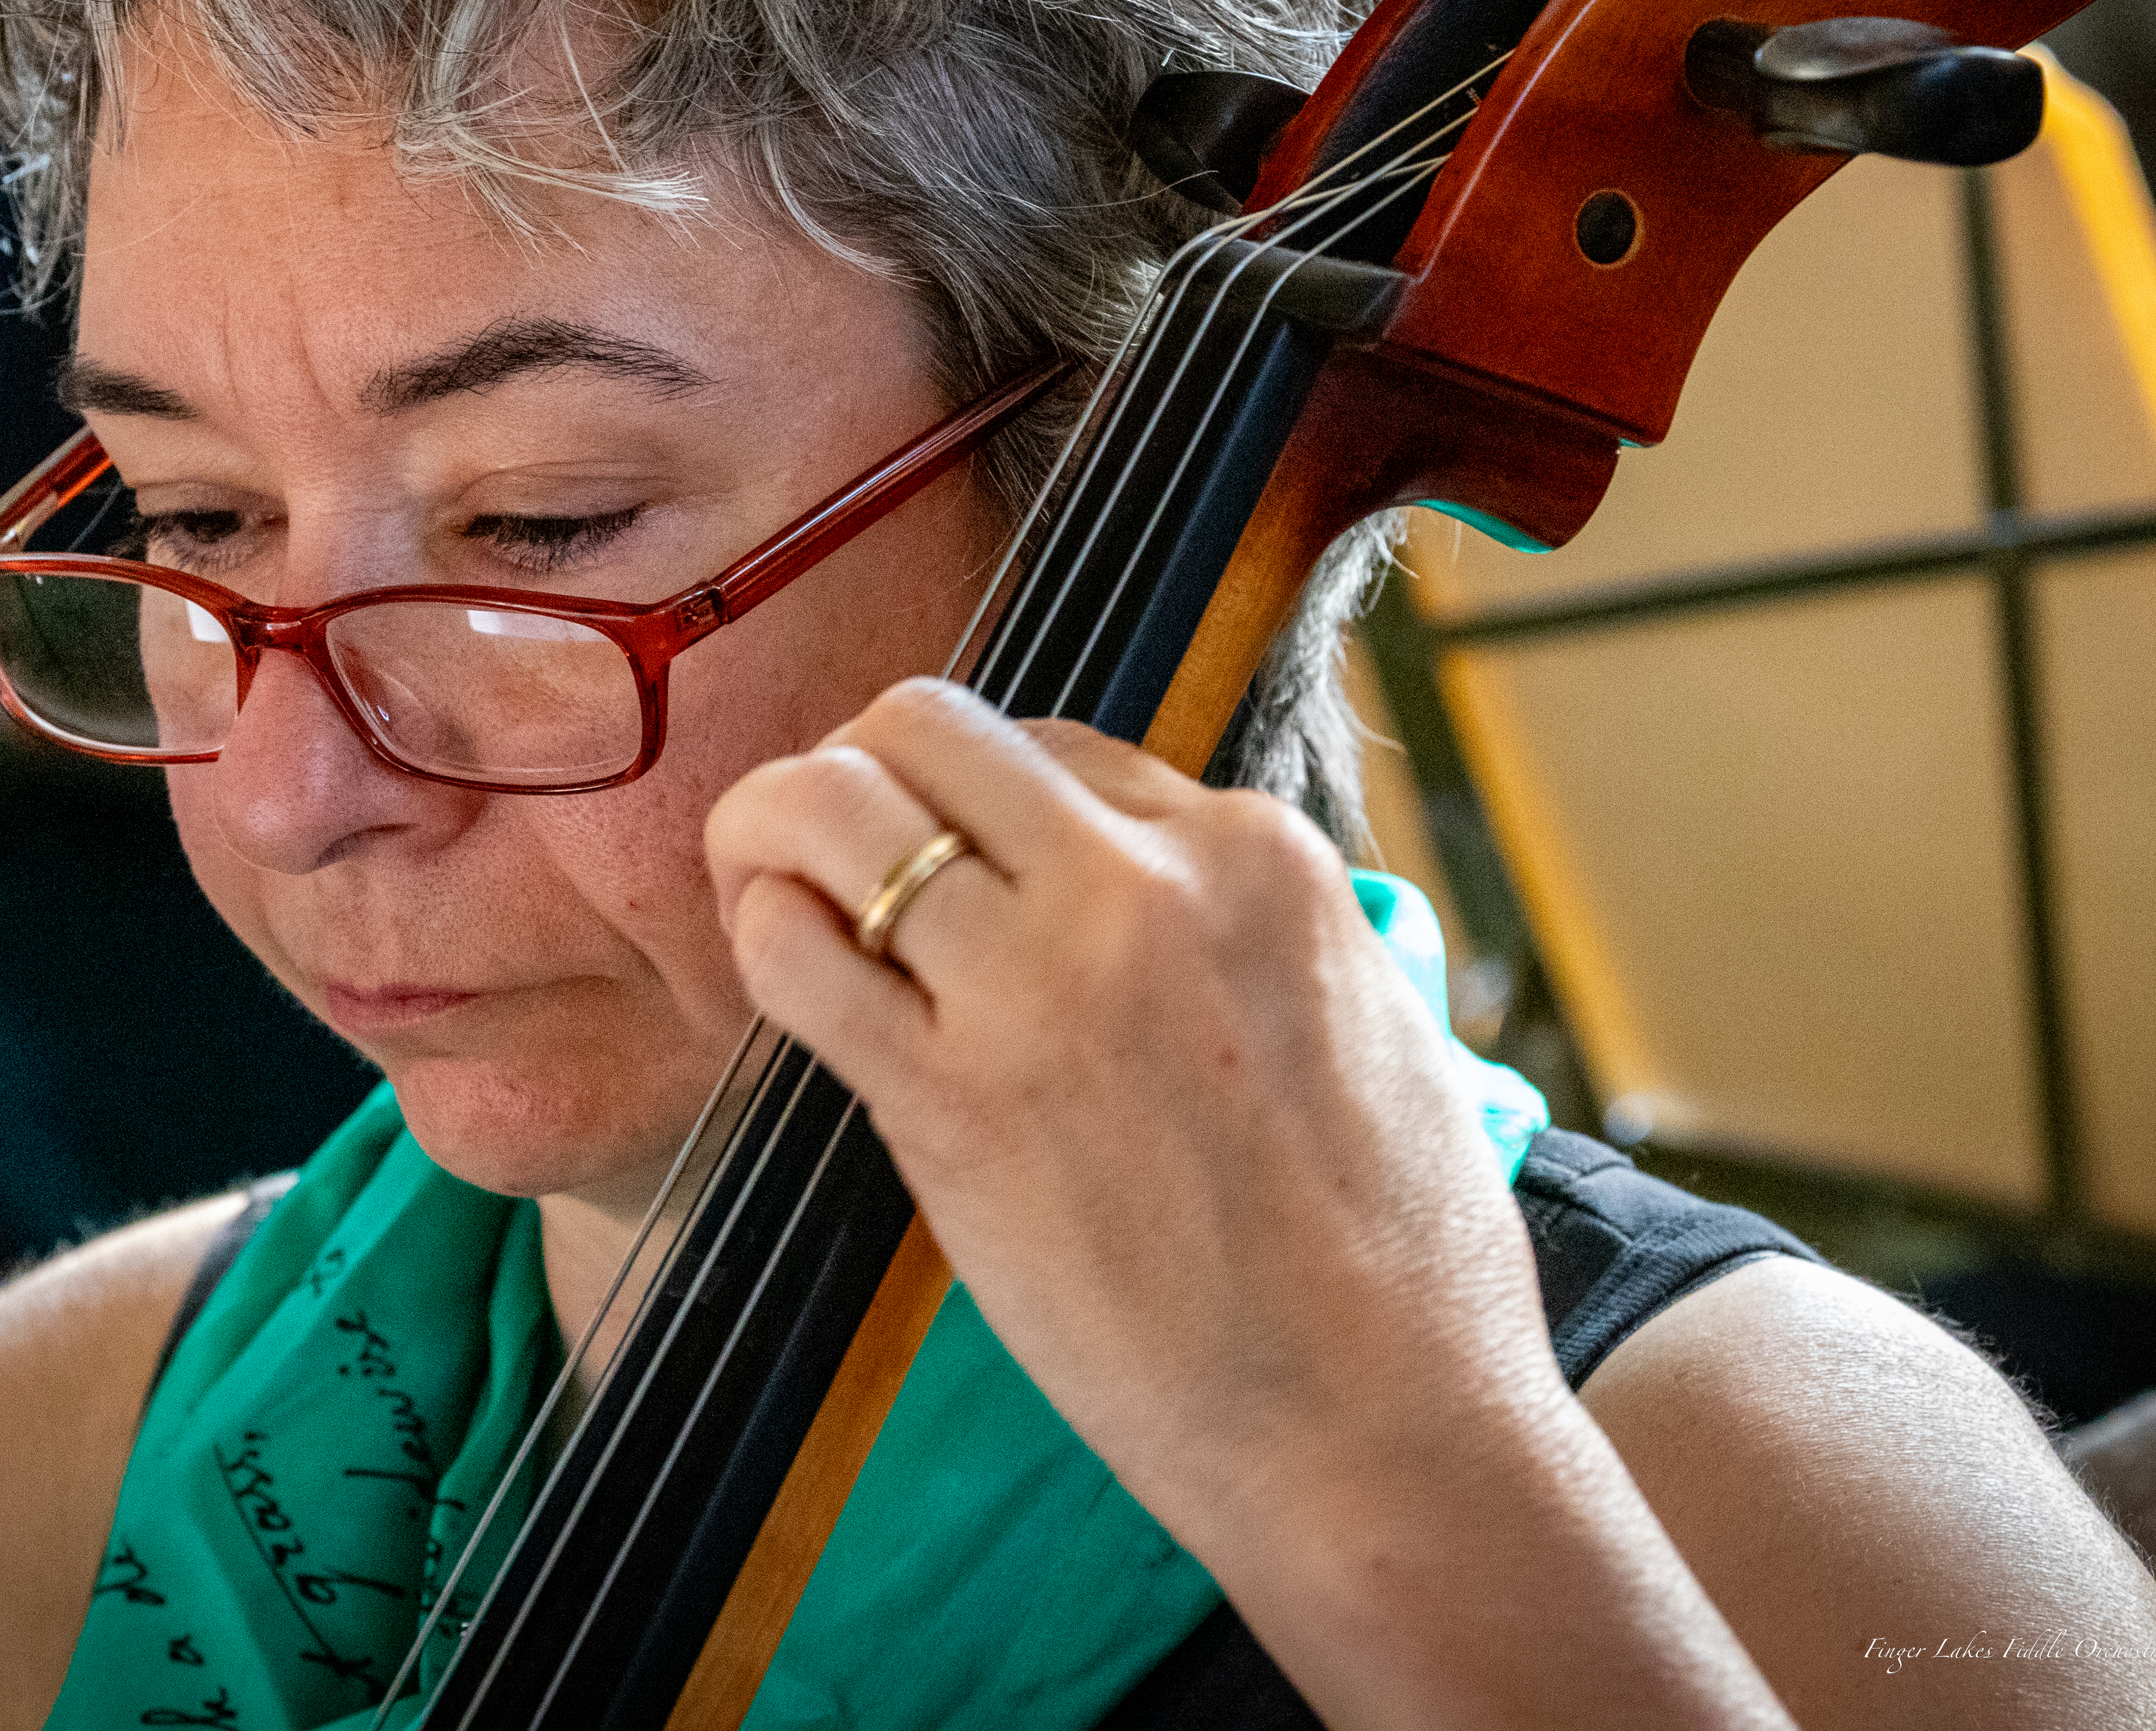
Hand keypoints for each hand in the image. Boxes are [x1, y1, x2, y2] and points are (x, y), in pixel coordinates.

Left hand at [704, 678, 1561, 1549]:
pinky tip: (777, 967)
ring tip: (766, 884)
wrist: (1381, 1429)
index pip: (1059, 751)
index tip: (954, 865)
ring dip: (777, 826)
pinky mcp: (956, 1101)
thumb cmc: (1395, 1267)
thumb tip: (1162, 907)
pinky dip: (760, 935)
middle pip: (931, 726)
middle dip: (859, 763)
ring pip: (840, 804)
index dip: (982, 801)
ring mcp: (1045, 985)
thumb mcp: (1366, 1021)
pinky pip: (798, 952)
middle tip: (832, 847)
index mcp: (1260, 857)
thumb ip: (1249, 939)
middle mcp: (1147, 886)